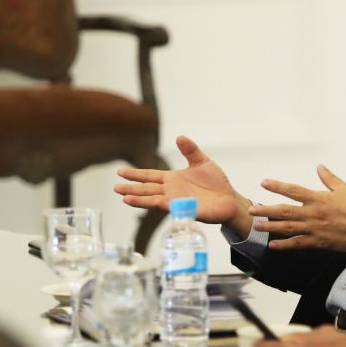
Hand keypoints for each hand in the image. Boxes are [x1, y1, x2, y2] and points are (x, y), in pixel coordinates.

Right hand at [115, 135, 252, 233]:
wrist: (230, 199)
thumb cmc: (217, 183)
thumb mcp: (202, 162)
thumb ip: (190, 150)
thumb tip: (179, 136)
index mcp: (172, 179)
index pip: (149, 176)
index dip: (135, 174)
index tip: (120, 172)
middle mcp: (171, 191)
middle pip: (147, 188)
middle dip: (131, 188)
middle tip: (115, 187)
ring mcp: (176, 201)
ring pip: (153, 199)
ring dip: (139, 199)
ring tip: (124, 197)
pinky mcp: (184, 210)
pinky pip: (168, 207)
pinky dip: (157, 204)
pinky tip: (149, 203)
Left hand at [249, 165, 345, 252]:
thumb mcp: (344, 188)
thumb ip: (329, 178)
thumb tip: (319, 167)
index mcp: (318, 199)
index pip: (293, 190)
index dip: (277, 186)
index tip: (264, 182)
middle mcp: (312, 214)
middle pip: (284, 211)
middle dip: (266, 210)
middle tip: (252, 210)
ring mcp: (314, 229)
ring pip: (287, 228)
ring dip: (270, 227)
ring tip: (256, 225)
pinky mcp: (318, 242)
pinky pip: (298, 244)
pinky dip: (284, 245)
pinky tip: (273, 245)